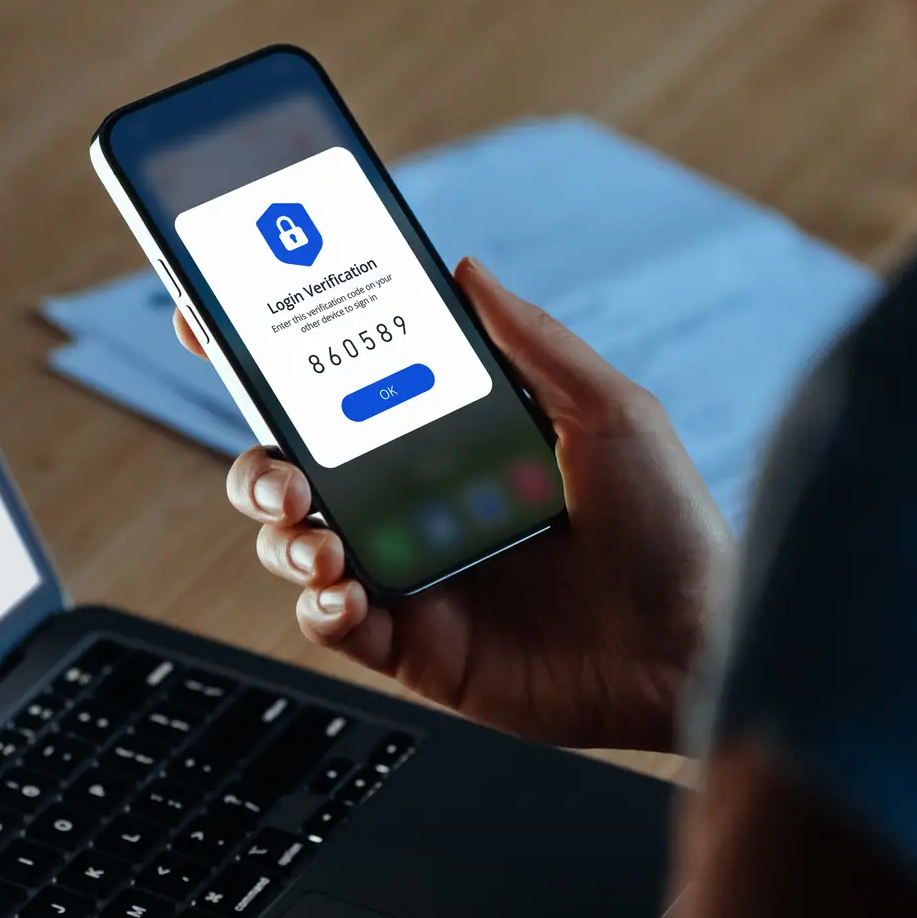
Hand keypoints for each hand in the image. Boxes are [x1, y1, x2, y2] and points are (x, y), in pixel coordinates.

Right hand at [176, 257, 729, 751]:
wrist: (704, 649)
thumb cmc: (674, 532)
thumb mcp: (611, 413)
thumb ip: (531, 343)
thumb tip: (464, 268)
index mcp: (450, 442)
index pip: (343, 394)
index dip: (271, 362)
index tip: (212, 323)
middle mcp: (416, 506)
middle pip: (294, 471)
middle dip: (259, 463)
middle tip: (282, 468)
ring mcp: (410, 576)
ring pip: (296, 545)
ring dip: (283, 533)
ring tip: (318, 534)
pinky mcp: (415, 648)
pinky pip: (331, 625)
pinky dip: (319, 606)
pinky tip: (347, 591)